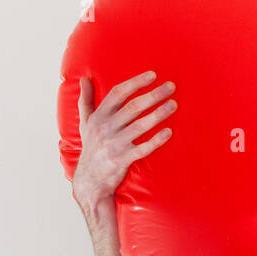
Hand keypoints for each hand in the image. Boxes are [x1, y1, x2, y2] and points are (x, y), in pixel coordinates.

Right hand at [72, 71, 176, 213]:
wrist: (90, 180)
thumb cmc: (91, 147)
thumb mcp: (84, 123)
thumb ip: (85, 100)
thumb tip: (83, 79)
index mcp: (98, 116)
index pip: (118, 93)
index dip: (136, 82)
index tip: (153, 75)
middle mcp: (106, 128)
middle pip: (133, 107)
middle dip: (153, 95)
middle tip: (171, 86)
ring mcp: (115, 144)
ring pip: (140, 126)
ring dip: (158, 114)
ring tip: (173, 104)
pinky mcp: (123, 159)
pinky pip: (143, 148)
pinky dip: (156, 140)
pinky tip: (169, 132)